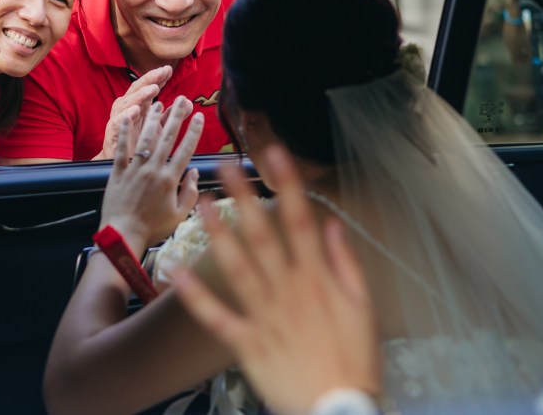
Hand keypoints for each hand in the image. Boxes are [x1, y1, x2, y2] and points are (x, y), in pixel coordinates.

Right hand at [96, 65, 173, 159]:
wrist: (124, 167)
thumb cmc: (141, 144)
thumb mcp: (159, 128)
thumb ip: (172, 115)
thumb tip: (187, 102)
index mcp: (139, 106)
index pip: (147, 88)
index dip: (157, 78)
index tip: (169, 70)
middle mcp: (127, 110)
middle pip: (137, 90)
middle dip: (149, 80)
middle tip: (161, 72)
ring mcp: (119, 121)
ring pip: (127, 104)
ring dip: (139, 95)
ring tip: (152, 89)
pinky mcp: (112, 135)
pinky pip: (117, 124)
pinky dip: (125, 116)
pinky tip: (135, 111)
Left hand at [99, 95, 203, 251]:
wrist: (123, 236)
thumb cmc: (153, 228)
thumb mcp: (179, 215)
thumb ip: (190, 192)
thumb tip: (193, 173)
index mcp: (169, 180)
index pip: (185, 150)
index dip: (193, 132)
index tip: (199, 117)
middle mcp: (152, 169)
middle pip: (167, 138)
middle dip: (176, 117)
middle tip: (182, 100)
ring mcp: (133, 169)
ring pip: (145, 139)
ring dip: (152, 120)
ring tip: (158, 104)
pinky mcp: (117, 172)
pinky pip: (121, 149)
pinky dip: (124, 133)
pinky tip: (128, 118)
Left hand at [173, 147, 381, 414]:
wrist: (339, 409)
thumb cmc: (356, 358)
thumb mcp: (364, 308)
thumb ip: (345, 264)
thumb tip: (331, 224)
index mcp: (317, 279)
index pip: (301, 221)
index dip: (287, 184)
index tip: (274, 152)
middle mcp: (288, 291)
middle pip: (263, 236)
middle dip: (243, 197)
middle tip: (224, 165)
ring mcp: (265, 316)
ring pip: (237, 268)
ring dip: (217, 234)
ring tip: (200, 203)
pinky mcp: (246, 343)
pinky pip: (217, 317)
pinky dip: (197, 296)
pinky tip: (177, 272)